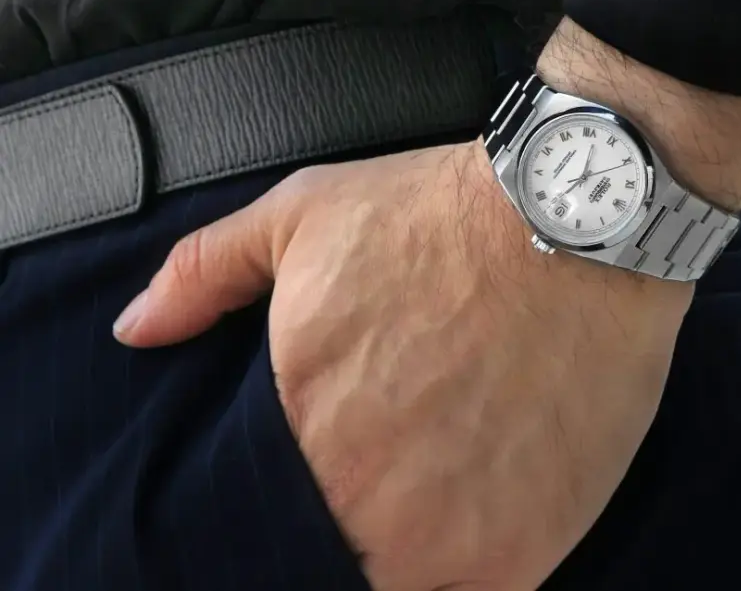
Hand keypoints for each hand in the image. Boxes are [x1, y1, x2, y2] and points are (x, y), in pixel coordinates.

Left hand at [114, 141, 692, 590]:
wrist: (576, 219)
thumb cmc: (440, 214)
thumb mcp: (304, 214)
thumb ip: (204, 275)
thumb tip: (136, 330)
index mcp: (302, 434)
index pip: (258, 522)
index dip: (285, 504)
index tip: (315, 477)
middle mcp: (370, 506)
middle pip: (334, 558)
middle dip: (353, 522)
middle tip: (386, 471)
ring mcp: (453, 539)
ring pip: (404, 583)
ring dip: (414, 547)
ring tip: (440, 483)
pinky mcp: (527, 550)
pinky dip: (475, 563)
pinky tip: (489, 502)